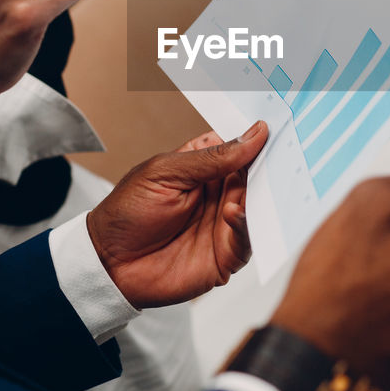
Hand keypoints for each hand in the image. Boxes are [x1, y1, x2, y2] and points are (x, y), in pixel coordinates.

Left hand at [86, 122, 267, 308]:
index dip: (257, 139)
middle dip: (270, 166)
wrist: (106, 263)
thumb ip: (211, 157)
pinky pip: (247, 239)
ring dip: (262, 195)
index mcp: (205, 167)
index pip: (240, 148)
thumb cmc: (127, 214)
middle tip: (283, 153)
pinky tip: (233, 212)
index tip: (274, 127)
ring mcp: (224, 224)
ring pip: (258, 207)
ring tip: (258, 183)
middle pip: (257, 177)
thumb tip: (254, 135)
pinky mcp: (225, 255)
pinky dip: (245, 225)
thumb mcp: (166, 172)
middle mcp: (220, 194)